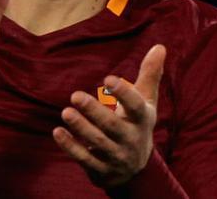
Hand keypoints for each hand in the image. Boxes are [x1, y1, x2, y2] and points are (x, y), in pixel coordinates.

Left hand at [53, 44, 165, 187]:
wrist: (136, 169)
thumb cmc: (137, 124)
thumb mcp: (146, 101)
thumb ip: (150, 74)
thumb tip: (159, 46)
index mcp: (142, 120)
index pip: (136, 106)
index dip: (124, 93)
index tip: (108, 79)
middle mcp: (131, 140)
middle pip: (113, 126)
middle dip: (94, 112)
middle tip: (75, 96)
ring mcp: (117, 157)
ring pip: (98, 143)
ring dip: (81, 128)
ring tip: (66, 112)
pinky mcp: (101, 170)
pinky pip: (85, 159)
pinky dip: (71, 147)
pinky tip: (58, 132)